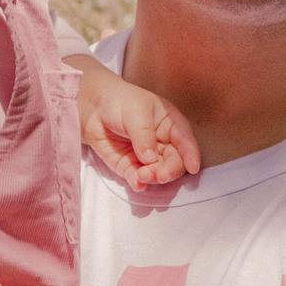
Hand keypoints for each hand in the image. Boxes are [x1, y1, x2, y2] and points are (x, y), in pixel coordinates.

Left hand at [73, 59, 200, 191]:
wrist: (92, 107)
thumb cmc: (120, 101)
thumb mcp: (136, 112)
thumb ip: (144, 135)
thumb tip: (151, 158)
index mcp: (170, 125)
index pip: (185, 141)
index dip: (191, 155)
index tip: (193, 168)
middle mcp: (162, 143)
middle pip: (174, 162)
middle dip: (170, 170)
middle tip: (160, 175)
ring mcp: (146, 157)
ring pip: (158, 173)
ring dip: (154, 177)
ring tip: (143, 175)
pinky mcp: (130, 167)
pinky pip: (138, 178)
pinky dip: (139, 183)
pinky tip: (138, 184)